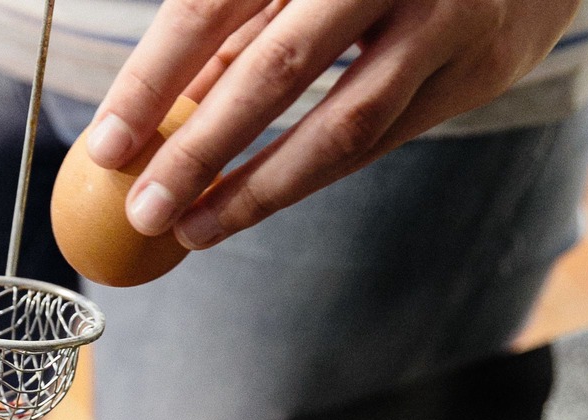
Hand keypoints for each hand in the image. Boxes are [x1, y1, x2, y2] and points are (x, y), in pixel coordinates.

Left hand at [85, 0, 581, 249]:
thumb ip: (235, 25)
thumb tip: (157, 112)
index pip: (210, 6)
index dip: (151, 81)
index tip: (106, 146)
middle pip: (275, 71)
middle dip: (199, 150)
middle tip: (143, 211)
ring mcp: (444, 19)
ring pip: (340, 124)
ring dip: (257, 189)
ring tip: (191, 229)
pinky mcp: (481, 71)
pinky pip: (381, 141)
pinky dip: (311, 178)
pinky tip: (254, 203)